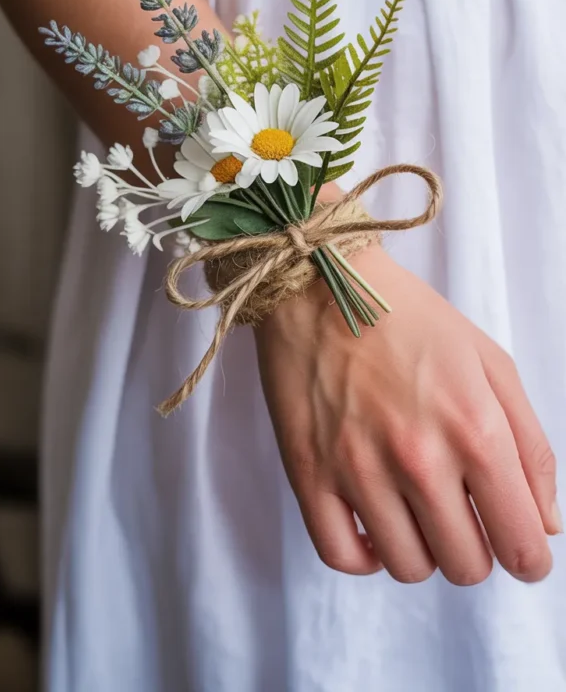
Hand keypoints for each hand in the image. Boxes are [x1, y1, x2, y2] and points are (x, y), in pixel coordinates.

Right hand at [255, 242, 560, 584]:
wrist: (320, 282)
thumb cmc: (408, 317)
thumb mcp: (488, 361)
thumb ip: (530, 445)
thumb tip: (545, 523)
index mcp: (474, 428)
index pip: (521, 542)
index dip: (529, 557)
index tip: (521, 550)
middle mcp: (419, 458)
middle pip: (466, 565)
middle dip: (476, 549)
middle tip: (463, 515)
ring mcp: (358, 470)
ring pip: (408, 567)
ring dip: (423, 549)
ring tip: (416, 509)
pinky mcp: (309, 474)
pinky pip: (342, 556)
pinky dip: (365, 554)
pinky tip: (374, 524)